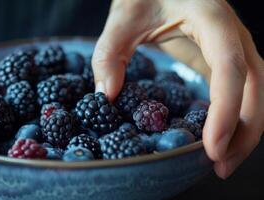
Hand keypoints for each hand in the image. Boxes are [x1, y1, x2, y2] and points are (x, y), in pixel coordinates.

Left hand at [92, 0, 263, 178]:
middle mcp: (231, 33)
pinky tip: (219, 137)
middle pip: (254, 86)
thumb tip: (106, 96)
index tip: (212, 146)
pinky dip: (235, 116)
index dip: (226, 110)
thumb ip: (110, 54)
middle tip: (219, 166)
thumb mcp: (123, 18)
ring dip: (244, 128)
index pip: (230, 67)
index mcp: (211, 18)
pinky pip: (240, 90)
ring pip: (255, 91)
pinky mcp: (222, 57)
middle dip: (244, 130)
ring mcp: (231, 45)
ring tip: (222, 160)